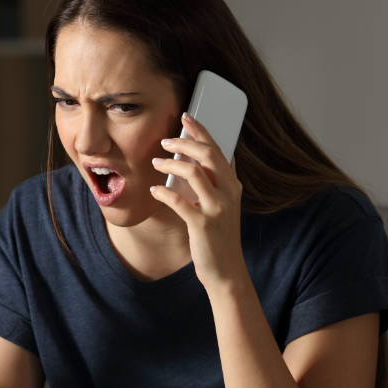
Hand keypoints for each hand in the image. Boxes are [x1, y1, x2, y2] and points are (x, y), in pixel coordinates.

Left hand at [149, 114, 246, 287]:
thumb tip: (216, 157)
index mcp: (233, 186)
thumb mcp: (225, 206)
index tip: (186, 117)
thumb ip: (221, 182)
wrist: (226, 270)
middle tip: (165, 140)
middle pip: (207, 155)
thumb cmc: (220, 236)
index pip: (218, 149)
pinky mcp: (202, 225)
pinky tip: (154, 190)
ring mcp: (217, 209)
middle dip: (185, 142)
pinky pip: (179, 202)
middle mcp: (228, 194)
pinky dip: (164, 193)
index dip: (201, 131)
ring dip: (171, 164)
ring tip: (156, 162)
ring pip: (194, 173)